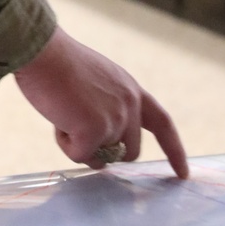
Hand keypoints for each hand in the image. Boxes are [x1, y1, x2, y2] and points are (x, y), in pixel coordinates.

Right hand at [14, 26, 188, 178]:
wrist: (41, 51)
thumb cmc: (58, 64)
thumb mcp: (96, 83)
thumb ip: (108, 108)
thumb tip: (103, 149)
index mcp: (131, 89)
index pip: (163, 124)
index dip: (174, 151)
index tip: (183, 173)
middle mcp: (130, 105)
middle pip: (128, 152)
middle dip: (105, 150)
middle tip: (77, 128)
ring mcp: (115, 119)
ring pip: (101, 157)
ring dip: (80, 144)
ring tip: (63, 112)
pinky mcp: (96, 130)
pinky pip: (80, 156)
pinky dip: (65, 143)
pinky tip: (57, 117)